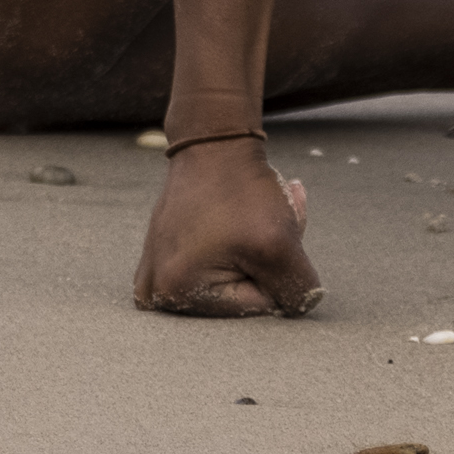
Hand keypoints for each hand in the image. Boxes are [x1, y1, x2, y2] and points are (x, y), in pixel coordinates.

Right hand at [131, 136, 317, 316]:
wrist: (214, 143)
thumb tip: (298, 310)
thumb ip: (297, 290)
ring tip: (253, 215)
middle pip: (242, 296)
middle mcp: (156, 293)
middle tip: (267, 220)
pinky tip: (239, 218)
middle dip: (267, 262)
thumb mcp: (280, 244)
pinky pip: (216, 267)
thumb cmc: (242, 189)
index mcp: (176, 294)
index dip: (277, 270)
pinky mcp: (162, 261)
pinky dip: (240, 246)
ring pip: (234, 281)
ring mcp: (155, 277)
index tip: (270, 232)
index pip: (258, 307)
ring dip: (258, 252)